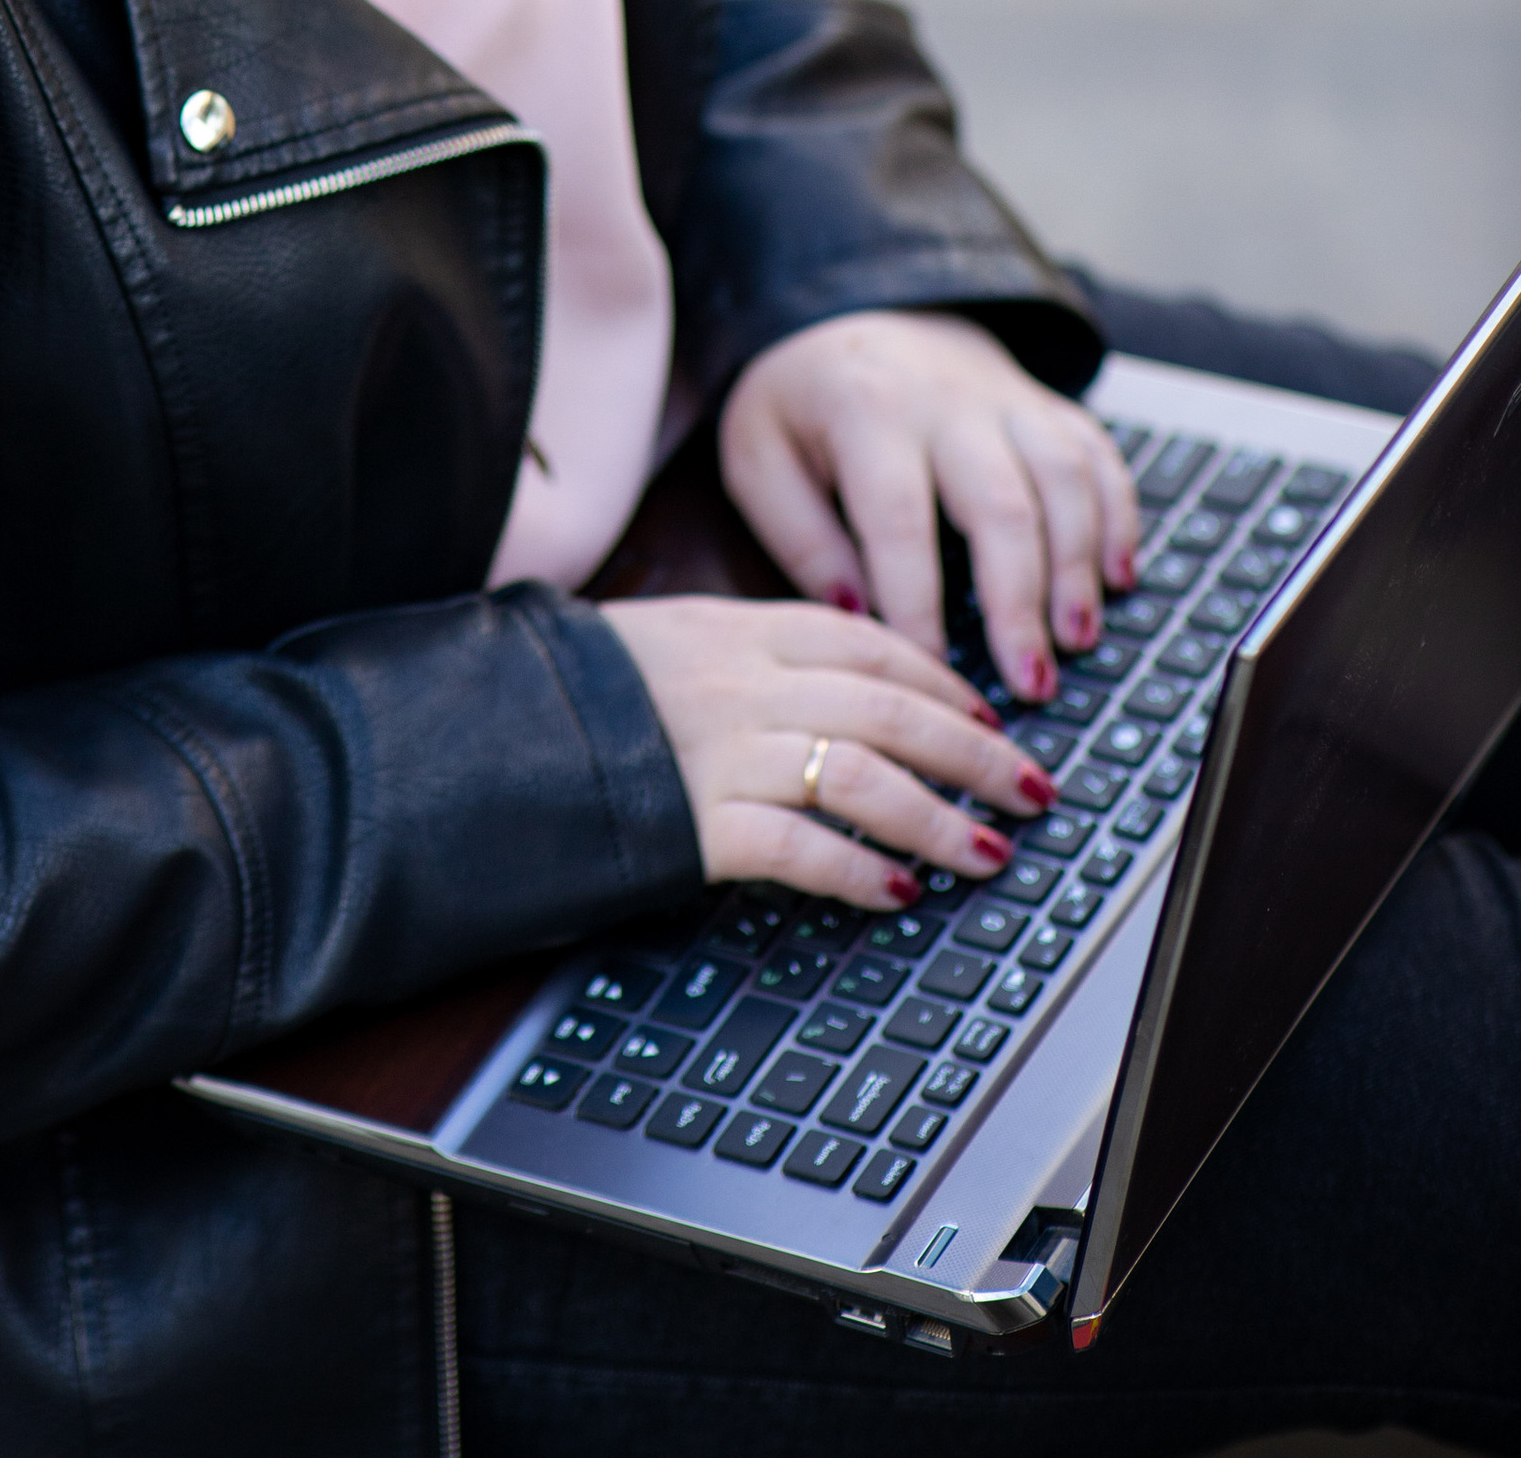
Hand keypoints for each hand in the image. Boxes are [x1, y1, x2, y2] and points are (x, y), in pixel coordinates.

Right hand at [597, 593, 1050, 908]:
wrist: (488, 723)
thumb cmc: (578, 687)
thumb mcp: (670, 638)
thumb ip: (750, 653)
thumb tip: (838, 687)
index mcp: (738, 628)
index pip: (869, 645)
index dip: (942, 683)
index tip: (989, 715)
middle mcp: (743, 682)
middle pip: (889, 708)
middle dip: (974, 752)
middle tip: (1032, 787)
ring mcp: (721, 751)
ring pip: (863, 775)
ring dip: (938, 818)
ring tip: (987, 851)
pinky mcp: (695, 822)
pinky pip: (798, 847)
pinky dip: (857, 871)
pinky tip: (895, 893)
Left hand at [716, 310, 1140, 704]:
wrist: (848, 311)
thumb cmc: (798, 404)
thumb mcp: (759, 458)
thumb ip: (802, 540)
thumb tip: (861, 620)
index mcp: (865, 412)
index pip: (899, 519)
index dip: (918, 604)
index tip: (932, 674)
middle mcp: (945, 401)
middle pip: (1000, 502)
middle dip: (1020, 600)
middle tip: (1032, 683)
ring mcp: (1004, 397)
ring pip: (1062, 476)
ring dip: (1078, 563)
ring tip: (1078, 640)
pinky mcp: (1043, 403)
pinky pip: (1097, 454)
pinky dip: (1118, 515)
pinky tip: (1119, 578)